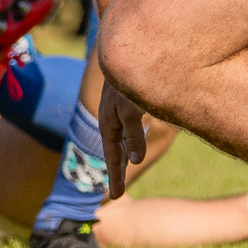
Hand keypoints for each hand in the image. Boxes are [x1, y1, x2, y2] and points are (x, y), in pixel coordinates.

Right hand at [98, 83, 148, 200]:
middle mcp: (112, 119)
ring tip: (124, 170)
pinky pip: (131, 126)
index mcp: (108, 124)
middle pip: (115, 150)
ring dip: (125, 153)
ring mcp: (120, 111)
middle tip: (117, 192)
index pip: (113, 157)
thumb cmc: (126, 82)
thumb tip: (135, 162)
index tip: (116, 197)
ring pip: (123, 138)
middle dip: (116, 170)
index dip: (115, 177)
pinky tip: (139, 138)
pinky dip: (134, 137)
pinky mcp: (129, 102)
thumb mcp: (131, 111)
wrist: (124, 50)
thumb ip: (133, 136)